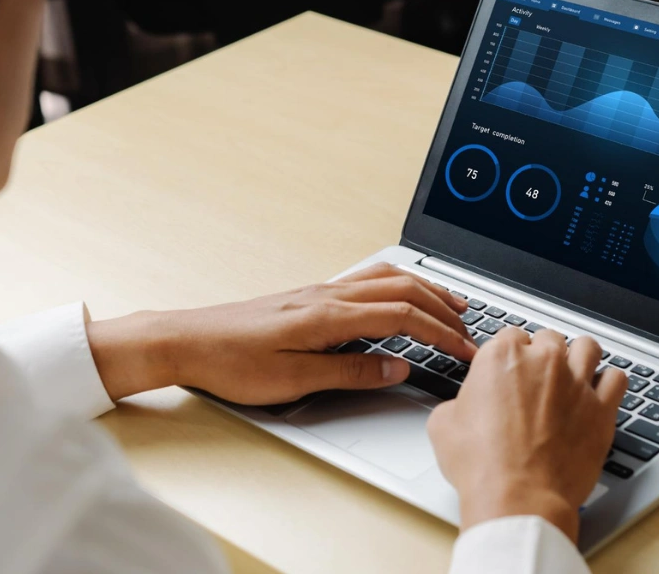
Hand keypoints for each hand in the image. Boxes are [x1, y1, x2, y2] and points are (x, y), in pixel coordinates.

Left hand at [86, 263, 477, 404]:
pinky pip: (366, 281)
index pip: (403, 316)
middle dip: (443, 306)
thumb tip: (398, 367)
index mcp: (329, 315)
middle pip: (402, 289)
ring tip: (450, 304)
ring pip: (385, 279)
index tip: (466, 351)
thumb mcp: (294, 380)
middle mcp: (328, 296)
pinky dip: (396, 285)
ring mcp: (318, 292)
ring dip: (423, 289)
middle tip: (471, 329)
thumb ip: (350, 372)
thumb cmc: (231, 363)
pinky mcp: (307, 297)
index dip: (441, 333)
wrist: (187, 341)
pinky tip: (399, 296)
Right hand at [426, 327, 626, 541]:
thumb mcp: (444, 425)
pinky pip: (616, 379)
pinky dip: (608, 383)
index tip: (508, 370)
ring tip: (572, 373)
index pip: (509, 336)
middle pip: (548, 338)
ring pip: (587, 347)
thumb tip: (461, 406)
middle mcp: (542, 362)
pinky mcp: (601, 409)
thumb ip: (458, 402)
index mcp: (502, 357)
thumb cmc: (482, 465)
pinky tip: (599, 393)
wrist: (517, 498)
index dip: (507, 355)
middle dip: (541, 354)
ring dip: (578, 356)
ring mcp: (576, 383)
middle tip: (535, 378)